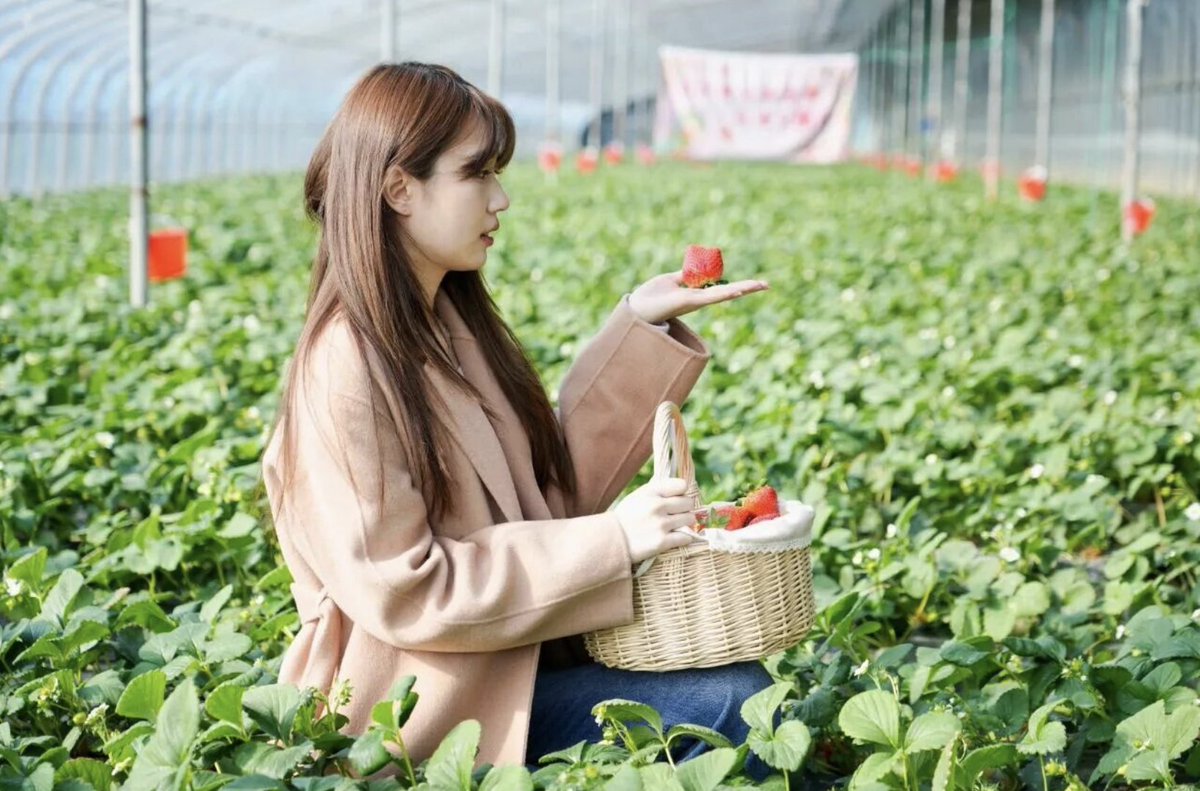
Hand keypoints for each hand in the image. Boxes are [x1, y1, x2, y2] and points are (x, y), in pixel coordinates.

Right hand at [613, 477, 700, 562]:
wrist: (610, 541)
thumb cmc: (626, 517)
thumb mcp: (638, 496)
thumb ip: (658, 490)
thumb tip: (682, 488)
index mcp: (651, 492)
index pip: (681, 485)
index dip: (681, 493)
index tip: (677, 499)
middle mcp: (657, 506)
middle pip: (688, 503)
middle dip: (685, 509)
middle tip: (677, 515)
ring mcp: (660, 524)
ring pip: (690, 519)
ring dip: (686, 523)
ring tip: (675, 527)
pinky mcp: (662, 542)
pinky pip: (686, 537)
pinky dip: (684, 538)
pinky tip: (676, 537)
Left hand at [628, 271, 768, 324]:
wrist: (638, 308)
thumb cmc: (651, 297)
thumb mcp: (669, 280)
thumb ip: (683, 276)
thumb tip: (693, 270)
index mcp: (696, 295)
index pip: (721, 289)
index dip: (738, 285)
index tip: (755, 284)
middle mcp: (700, 300)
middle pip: (728, 293)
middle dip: (747, 288)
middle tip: (767, 285)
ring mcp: (697, 302)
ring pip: (724, 294)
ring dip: (743, 289)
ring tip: (761, 285)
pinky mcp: (689, 301)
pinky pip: (711, 296)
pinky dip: (726, 293)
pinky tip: (739, 290)